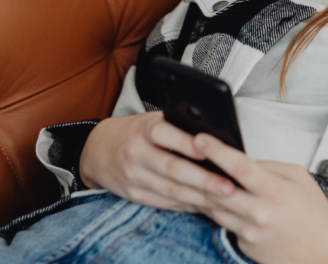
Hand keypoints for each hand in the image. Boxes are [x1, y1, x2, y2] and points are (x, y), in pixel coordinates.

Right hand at [79, 112, 236, 212]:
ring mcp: (133, 176)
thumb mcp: (152, 120)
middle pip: (173, 169)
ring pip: (170, 190)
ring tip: (224, 200)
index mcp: (143, 129)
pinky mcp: (133, 195)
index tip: (210, 151)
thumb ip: (178, 126)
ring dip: (199, 197)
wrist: (97, 150)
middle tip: (229, 187)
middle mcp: (136, 153)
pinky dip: (186, 205)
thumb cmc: (137, 131)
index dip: (187, 144)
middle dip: (203, 180)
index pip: (166, 135)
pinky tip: (206, 206)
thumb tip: (216, 138)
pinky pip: (164, 202)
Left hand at [193, 134, 327, 263]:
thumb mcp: (298, 178)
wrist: (324, 252)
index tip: (201, 139)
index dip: (217, 151)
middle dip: (197, 170)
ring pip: (213, 207)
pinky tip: (213, 199)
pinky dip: (217, 210)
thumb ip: (268, 166)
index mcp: (275, 191)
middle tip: (182, 154)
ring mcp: (249, 231)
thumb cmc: (314, 213)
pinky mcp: (243, 245)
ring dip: (202, 191)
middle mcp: (259, 213)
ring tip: (192, 173)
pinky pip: (223, 223)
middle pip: (217, 189)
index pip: (240, 167)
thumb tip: (241, 160)